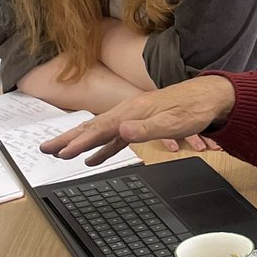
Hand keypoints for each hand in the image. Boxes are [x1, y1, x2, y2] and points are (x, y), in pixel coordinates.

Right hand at [40, 77, 235, 165]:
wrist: (211, 96)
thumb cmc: (194, 109)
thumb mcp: (174, 122)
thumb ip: (147, 129)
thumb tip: (122, 132)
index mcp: (133, 110)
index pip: (100, 128)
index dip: (80, 141)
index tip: (62, 153)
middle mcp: (129, 111)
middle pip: (92, 126)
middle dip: (68, 139)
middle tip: (45, 149)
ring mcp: (133, 117)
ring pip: (100, 131)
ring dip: (79, 142)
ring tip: (59, 153)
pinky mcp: (140, 123)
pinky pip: (114, 137)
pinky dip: (101, 148)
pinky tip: (92, 160)